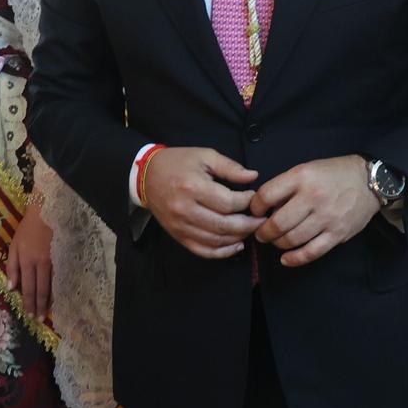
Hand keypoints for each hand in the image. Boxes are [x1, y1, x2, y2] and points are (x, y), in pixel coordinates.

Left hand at [6, 204, 52, 320]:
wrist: (45, 214)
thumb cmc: (27, 230)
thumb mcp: (14, 246)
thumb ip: (11, 267)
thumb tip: (11, 288)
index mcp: (27, 261)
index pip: (28, 288)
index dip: (29, 302)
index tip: (29, 315)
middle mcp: (41, 264)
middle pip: (41, 290)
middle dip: (39, 306)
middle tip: (38, 319)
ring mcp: (53, 262)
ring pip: (52, 286)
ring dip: (49, 301)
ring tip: (47, 313)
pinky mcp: (62, 258)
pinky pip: (59, 278)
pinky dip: (57, 289)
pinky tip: (57, 296)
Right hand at [142, 147, 259, 259]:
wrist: (146, 176)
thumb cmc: (178, 163)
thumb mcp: (204, 156)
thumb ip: (230, 167)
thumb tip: (253, 177)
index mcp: (193, 186)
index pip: (228, 202)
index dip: (247, 202)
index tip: (254, 197)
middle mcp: (185, 209)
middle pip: (224, 225)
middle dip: (248, 225)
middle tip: (262, 220)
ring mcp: (180, 225)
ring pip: (216, 240)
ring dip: (238, 238)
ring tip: (251, 230)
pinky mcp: (178, 235)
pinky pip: (202, 250)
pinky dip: (221, 252)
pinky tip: (236, 246)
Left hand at [251, 155, 378, 267]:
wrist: (369, 181)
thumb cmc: (333, 174)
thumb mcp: (306, 169)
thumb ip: (286, 186)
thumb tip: (264, 208)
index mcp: (302, 177)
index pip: (267, 195)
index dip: (255, 207)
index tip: (255, 212)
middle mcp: (313, 197)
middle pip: (277, 223)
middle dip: (263, 232)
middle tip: (261, 233)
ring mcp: (326, 217)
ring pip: (292, 239)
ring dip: (277, 243)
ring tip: (275, 241)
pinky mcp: (337, 234)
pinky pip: (311, 252)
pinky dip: (295, 259)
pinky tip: (286, 259)